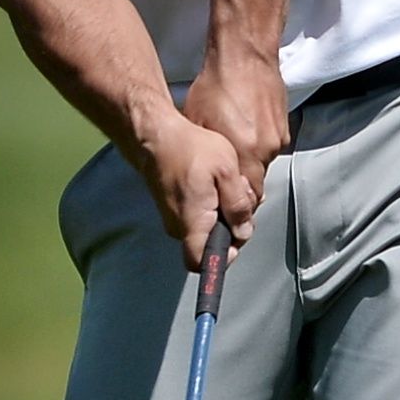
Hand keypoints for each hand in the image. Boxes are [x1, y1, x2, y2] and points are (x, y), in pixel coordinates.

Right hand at [137, 111, 257, 269]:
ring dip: (224, 211)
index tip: (238, 237)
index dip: (224, 258)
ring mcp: (173, 217)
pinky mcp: (172, 206)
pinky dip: (212, 202)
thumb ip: (238, 205)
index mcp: (194, 223)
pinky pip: (197, 215)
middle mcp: (179, 226)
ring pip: (207, 227)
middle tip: (240, 198)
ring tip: (229, 183)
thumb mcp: (226, 172)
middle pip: (211, 244)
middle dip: (232, 226)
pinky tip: (217, 181)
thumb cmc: (187, 148)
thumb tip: (243, 231)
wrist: (156, 134)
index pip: (204, 264)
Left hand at [183, 49, 289, 203]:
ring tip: (235, 150)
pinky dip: (259, 145)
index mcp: (245, 153)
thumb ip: (206, 154)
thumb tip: (202, 176)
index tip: (227, 206)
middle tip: (228, 182)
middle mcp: (266, 149)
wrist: (245, 54)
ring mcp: (278, 137)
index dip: (237, 205)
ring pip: (264, 163)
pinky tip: (246, 132)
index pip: (248, 197)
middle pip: (258, 183)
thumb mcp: (197, 122)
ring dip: (251, 163)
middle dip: (244, 188)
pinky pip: (271, 145)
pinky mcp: (284, 124)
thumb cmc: (217, 85)